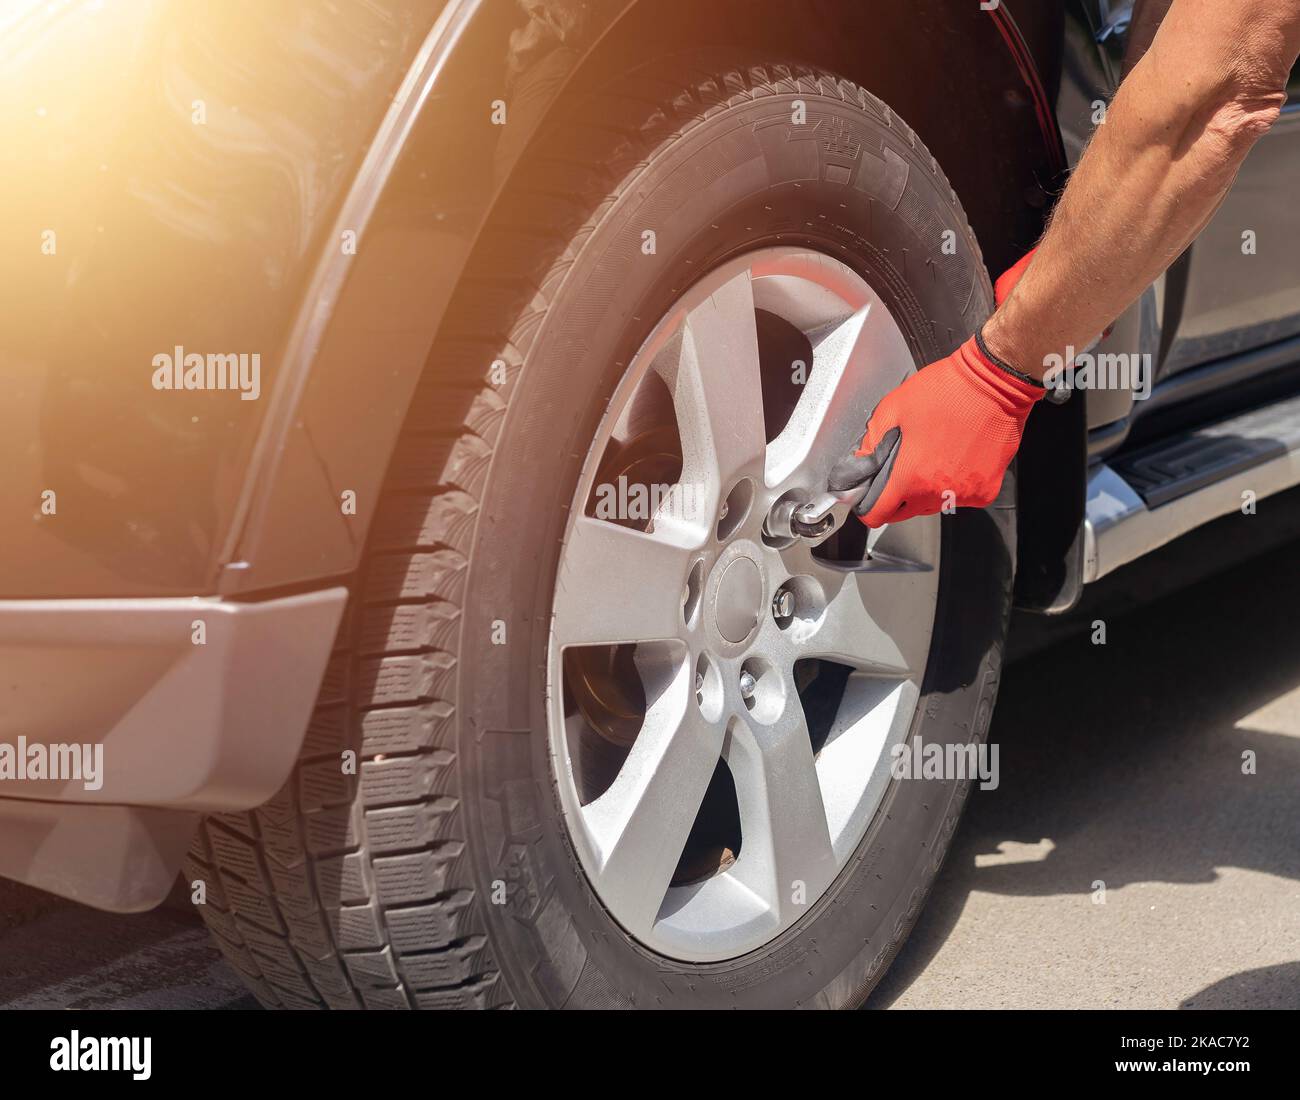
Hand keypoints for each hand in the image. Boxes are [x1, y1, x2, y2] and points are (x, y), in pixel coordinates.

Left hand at [829, 252, 1044, 527]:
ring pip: (934, 505)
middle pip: (905, 512)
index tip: (869, 497)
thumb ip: (870, 442)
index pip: (879, 514)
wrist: (994, 383)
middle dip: (898, 494)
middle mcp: (938, 492)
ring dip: (927, 490)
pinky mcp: (986, 491)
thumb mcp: (894, 408)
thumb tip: (860, 464)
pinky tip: (956, 458)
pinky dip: (955, 485)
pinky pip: (961, 498)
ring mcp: (965, 494)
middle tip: (904, 465)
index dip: (869, 506)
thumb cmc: (946, 390)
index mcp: (911, 475)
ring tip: (934, 455)